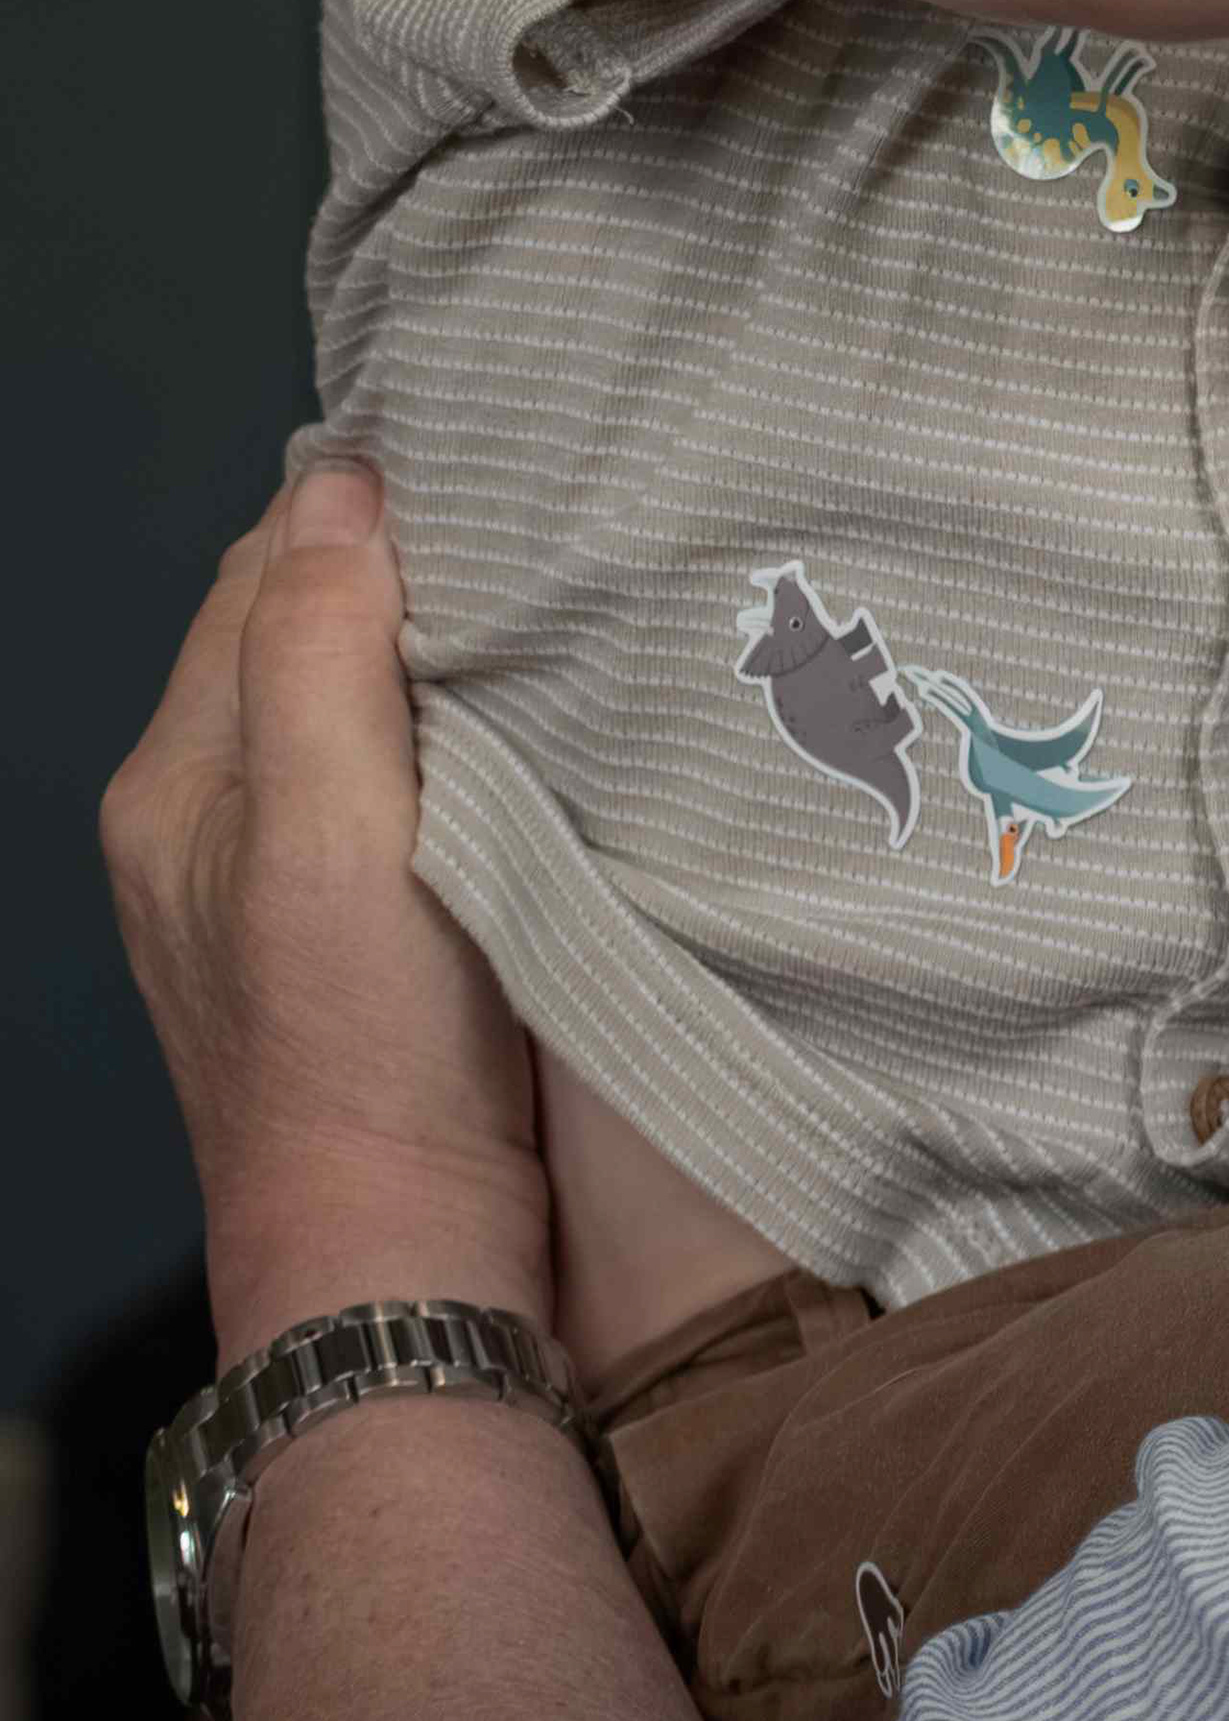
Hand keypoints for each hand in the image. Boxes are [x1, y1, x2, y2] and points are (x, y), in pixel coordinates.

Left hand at [103, 462, 550, 1360]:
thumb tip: (342, 480)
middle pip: (305, 639)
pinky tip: (541, 732)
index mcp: (177, 780)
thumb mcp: (328, 833)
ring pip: (359, 713)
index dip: (362, 512)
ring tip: (558, 607)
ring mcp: (281, 887)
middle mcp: (210, 822)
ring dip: (443, 660)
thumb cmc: (361, 1043)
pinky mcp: (360, 938)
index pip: (263, 576)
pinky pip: (401, 789)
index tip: (494, 464)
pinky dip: (462, 742)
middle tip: (547, 522)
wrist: (404, 1256)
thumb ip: (319, 654)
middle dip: (405, 575)